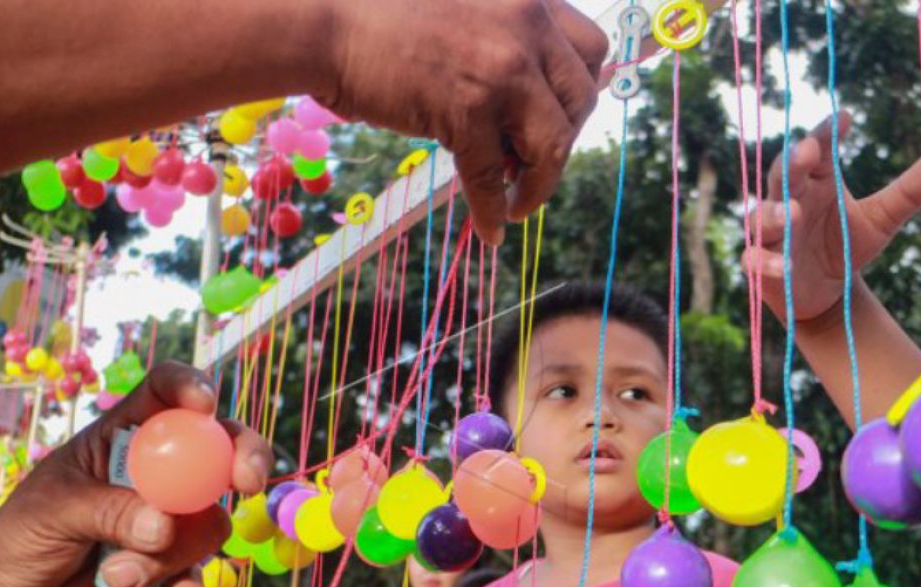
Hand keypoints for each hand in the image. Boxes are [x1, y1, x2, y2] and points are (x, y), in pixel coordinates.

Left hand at [0, 362, 271, 586]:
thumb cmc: (22, 535)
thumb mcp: (53, 511)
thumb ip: (107, 512)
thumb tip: (164, 526)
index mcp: (126, 438)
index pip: (166, 394)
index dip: (191, 388)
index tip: (204, 404)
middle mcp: (161, 474)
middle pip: (220, 448)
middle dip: (243, 456)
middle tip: (245, 480)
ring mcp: (174, 523)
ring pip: (209, 525)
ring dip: (167, 556)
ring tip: (113, 572)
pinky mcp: (174, 571)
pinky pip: (202, 580)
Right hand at [321, 0, 607, 244]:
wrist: (329, 24)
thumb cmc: (383, 15)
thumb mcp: (467, 6)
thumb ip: (504, 35)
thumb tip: (528, 106)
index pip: (591, 50)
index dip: (579, 91)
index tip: (560, 117)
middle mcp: (526, 28)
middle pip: (580, 101)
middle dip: (564, 139)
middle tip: (534, 162)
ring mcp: (500, 71)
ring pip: (552, 145)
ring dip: (541, 184)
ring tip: (522, 205)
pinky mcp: (466, 113)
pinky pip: (494, 178)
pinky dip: (495, 212)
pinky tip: (492, 230)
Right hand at [745, 111, 920, 322]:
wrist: (828, 292)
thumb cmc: (847, 246)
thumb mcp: (881, 219)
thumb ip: (907, 191)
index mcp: (817, 182)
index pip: (818, 150)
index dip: (826, 134)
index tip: (845, 118)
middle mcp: (789, 200)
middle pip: (783, 175)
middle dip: (792, 163)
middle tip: (807, 151)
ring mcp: (771, 233)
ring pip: (762, 216)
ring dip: (774, 213)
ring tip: (795, 214)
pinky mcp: (761, 265)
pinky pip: (755, 260)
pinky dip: (767, 262)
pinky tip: (784, 267)